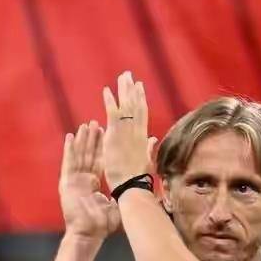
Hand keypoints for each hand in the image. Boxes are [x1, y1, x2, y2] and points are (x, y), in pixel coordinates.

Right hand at [60, 121, 119, 239]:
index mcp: (93, 183)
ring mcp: (74, 180)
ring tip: (85, 125)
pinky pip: (68, 163)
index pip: (98, 160)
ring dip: (81, 140)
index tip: (105, 132)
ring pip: (78, 155)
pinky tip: (70, 137)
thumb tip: (135, 184)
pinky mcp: (67, 183)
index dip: (101, 147)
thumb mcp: (116, 203)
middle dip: (92, 139)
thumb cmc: (102, 224)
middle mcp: (83, 179)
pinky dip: (69, 150)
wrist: (88, 234)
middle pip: (88, 155)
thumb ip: (122, 191)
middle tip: (95, 123)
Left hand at [102, 71, 157, 189]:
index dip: (141, 98)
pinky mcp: (115, 136)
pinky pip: (112, 115)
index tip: (139, 85)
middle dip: (132, 89)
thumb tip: (154, 138)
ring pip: (126, 106)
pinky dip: (110, 102)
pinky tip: (106, 91)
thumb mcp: (146, 159)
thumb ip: (149, 146)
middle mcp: (136, 131)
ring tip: (121, 77)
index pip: (142, 113)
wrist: (132, 185)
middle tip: (128, 75)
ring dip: (123, 90)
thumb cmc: (139, 177)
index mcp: (143, 136)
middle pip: (135, 105)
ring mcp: (126, 133)